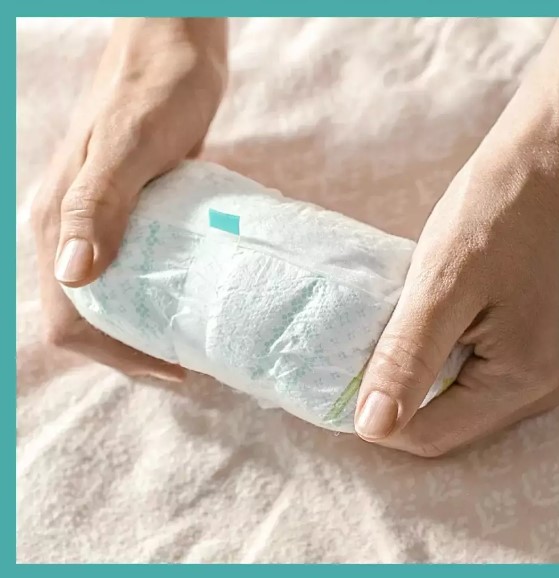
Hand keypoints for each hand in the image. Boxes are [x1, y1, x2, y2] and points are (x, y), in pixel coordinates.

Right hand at [31, 18, 226, 379]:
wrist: (174, 47)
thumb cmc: (156, 87)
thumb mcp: (130, 142)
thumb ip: (98, 202)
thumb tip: (76, 275)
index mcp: (60, 223)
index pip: (70, 320)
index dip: (116, 356)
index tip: (172, 367)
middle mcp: (73, 230)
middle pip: (92, 319)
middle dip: (134, 352)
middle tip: (188, 364)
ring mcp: (103, 223)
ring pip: (115, 299)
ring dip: (148, 329)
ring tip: (193, 343)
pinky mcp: (133, 212)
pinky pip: (137, 271)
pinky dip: (161, 297)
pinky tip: (193, 302)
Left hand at [354, 21, 558, 455]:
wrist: (555, 156)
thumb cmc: (503, 208)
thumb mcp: (444, 283)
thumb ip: (409, 358)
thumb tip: (373, 427)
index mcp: (521, 380)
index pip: (431, 435)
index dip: (379, 419)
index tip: (340, 386)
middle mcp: (542, 385)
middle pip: (450, 420)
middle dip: (398, 398)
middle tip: (357, 359)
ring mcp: (545, 363)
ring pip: (463, 397)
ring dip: (418, 376)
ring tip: (385, 339)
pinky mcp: (536, 338)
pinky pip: (479, 370)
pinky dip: (443, 356)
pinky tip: (422, 327)